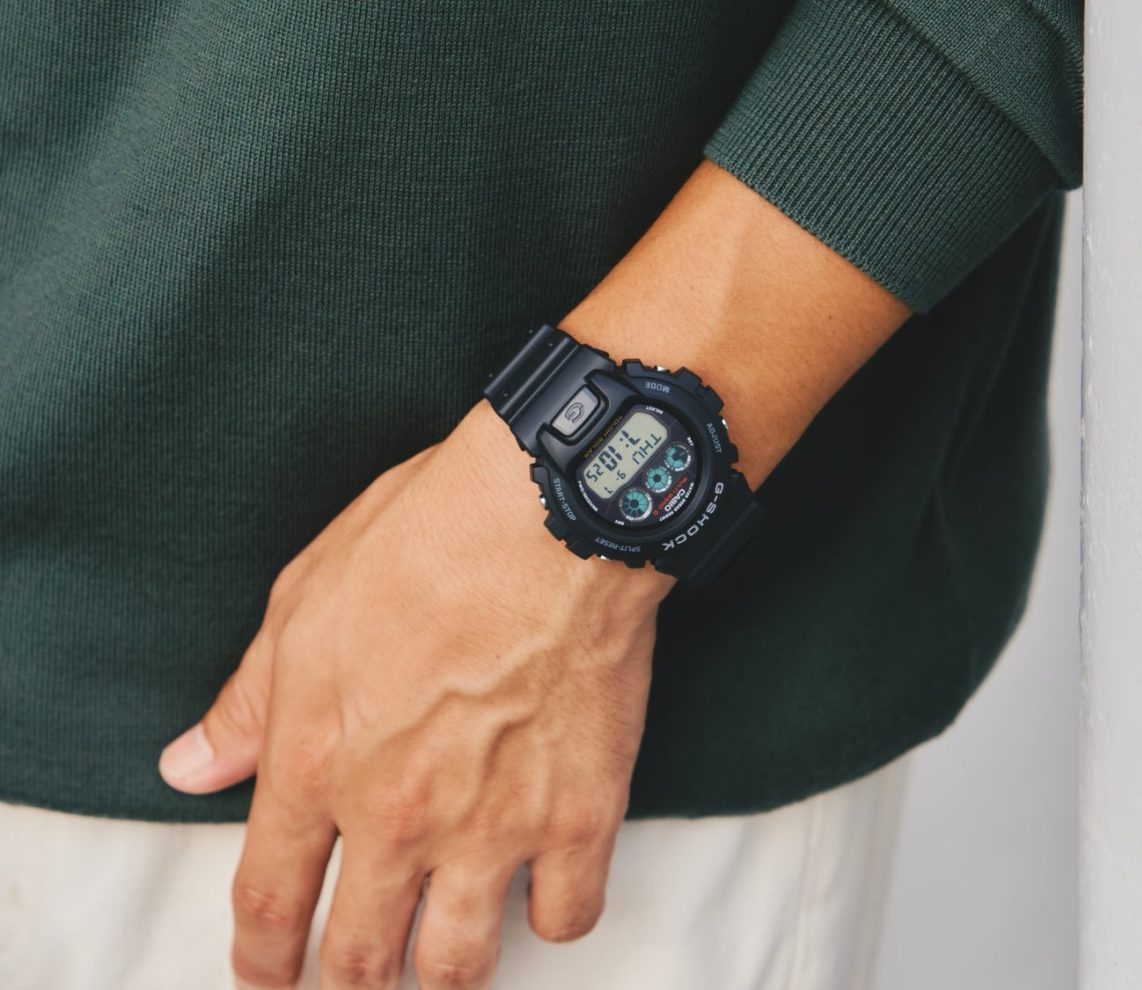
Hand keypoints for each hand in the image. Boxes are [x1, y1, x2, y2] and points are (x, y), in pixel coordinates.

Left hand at [159, 402, 672, 988]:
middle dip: (346, 986)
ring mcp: (494, 823)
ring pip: (458, 965)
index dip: (260, 960)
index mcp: (318, 759)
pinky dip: (549, 917)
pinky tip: (540, 890)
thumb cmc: (431, 536)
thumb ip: (247, 701)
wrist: (554, 513)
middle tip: (353, 983)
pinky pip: (566, 916)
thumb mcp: (304, 599)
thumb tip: (192, 766)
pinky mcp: (581, 814)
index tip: (264, 975)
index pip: (267, 899)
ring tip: (440, 964)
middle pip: (358, 956)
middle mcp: (399, 812)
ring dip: (440, 977)